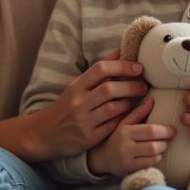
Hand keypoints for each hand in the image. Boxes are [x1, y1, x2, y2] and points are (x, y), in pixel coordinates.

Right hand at [33, 49, 148, 158]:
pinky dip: (123, 119)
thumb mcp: (76, 87)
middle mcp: (78, 102)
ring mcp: (83, 121)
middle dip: (131, 86)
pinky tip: (130, 115)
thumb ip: (98, 72)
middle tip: (144, 84)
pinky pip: (112, 126)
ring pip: (113, 108)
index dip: (122, 66)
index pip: (100, 69)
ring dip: (129, 102)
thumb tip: (120, 51)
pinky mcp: (89, 138)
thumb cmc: (66, 107)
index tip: (138, 67)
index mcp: (75, 86)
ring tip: (138, 99)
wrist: (45, 134)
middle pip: (109, 89)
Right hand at [87, 97, 175, 176]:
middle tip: (169, 138)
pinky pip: (150, 164)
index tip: (172, 129)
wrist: (103, 157)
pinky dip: (157, 158)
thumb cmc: (117, 137)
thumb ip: (138, 112)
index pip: (150, 130)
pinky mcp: (130, 170)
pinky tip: (156, 154)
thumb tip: (152, 100)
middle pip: (154, 145)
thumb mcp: (124, 123)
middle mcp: (125, 146)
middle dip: (165, 141)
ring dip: (162, 150)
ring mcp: (127, 160)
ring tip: (163, 145)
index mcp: (124, 131)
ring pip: (153, 156)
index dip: (165, 130)